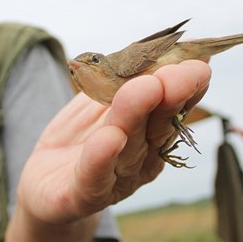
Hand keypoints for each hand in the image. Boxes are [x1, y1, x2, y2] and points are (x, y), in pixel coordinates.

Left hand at [6, 60, 210, 241]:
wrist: (43, 181)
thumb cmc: (81, 137)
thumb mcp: (102, 100)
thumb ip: (132, 78)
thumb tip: (174, 45)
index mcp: (151, 134)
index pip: (174, 108)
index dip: (188, 87)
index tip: (199, 62)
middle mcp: (141, 158)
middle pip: (157, 127)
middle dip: (170, 97)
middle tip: (179, 72)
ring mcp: (115, 180)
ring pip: (128, 147)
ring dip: (136, 116)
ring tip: (145, 88)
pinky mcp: (82, 196)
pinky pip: (93, 177)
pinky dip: (102, 158)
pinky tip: (109, 138)